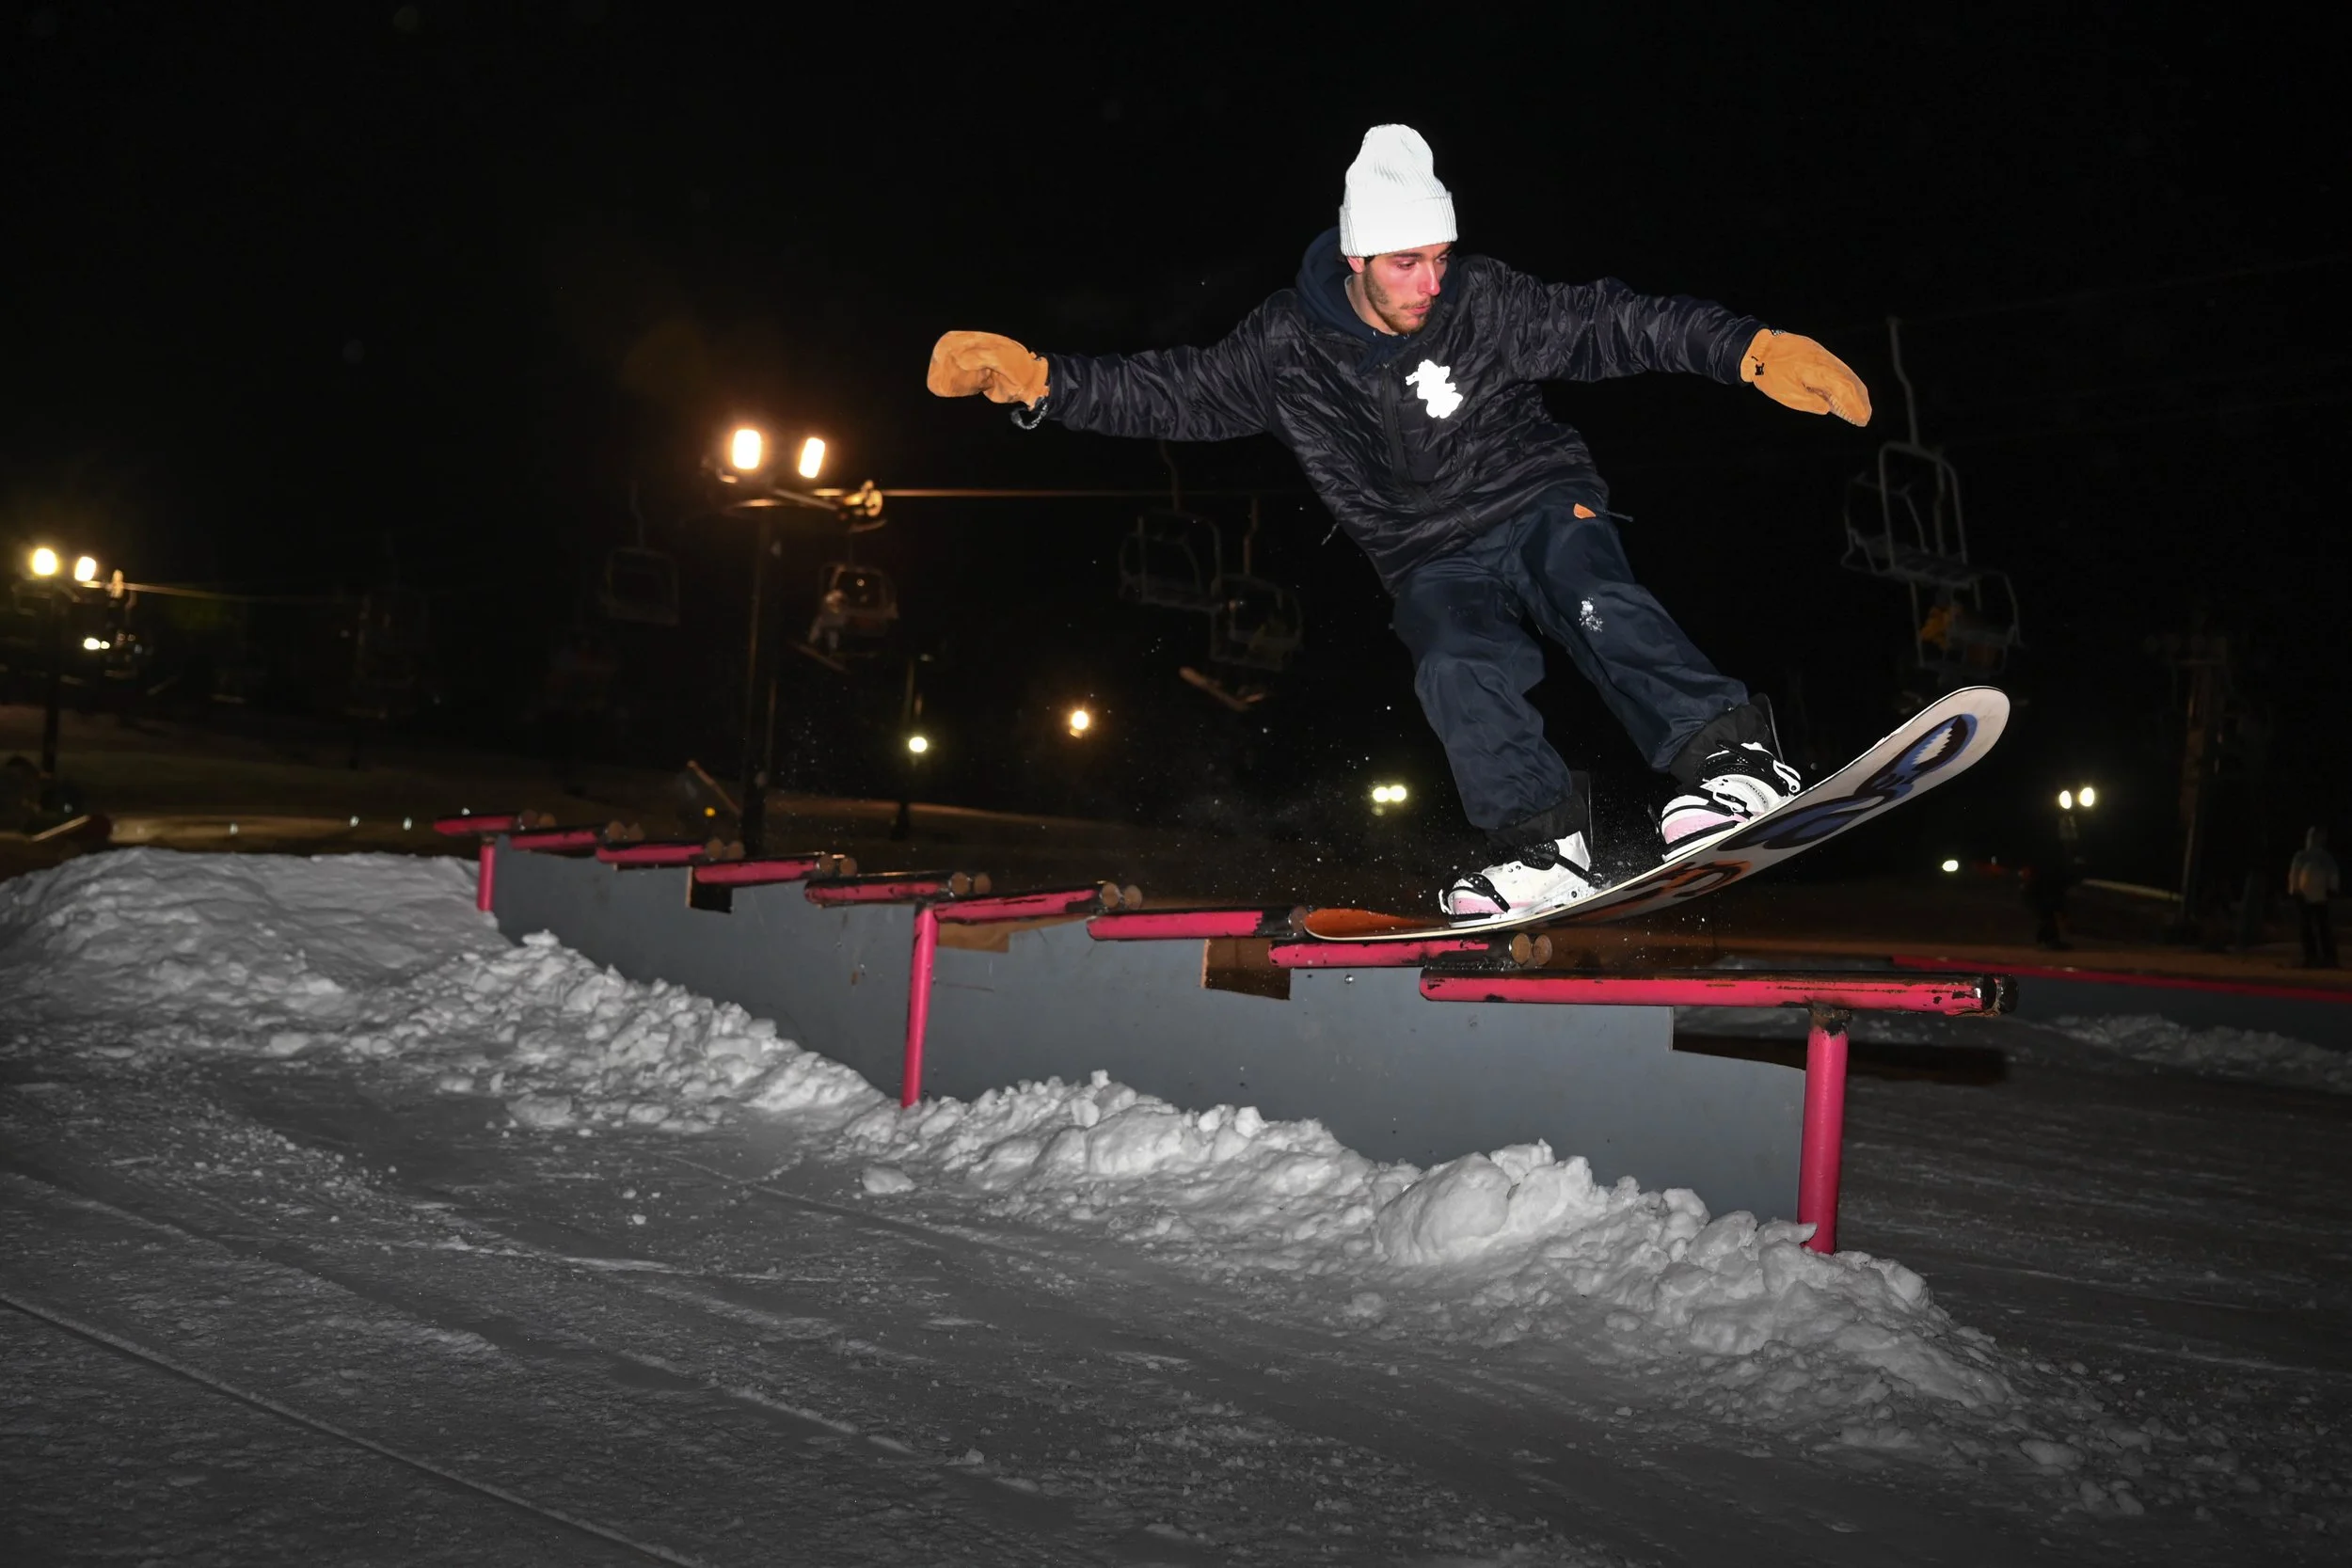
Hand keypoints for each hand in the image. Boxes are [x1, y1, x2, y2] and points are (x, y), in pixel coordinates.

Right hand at [926, 331, 1049, 405]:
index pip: (958, 340)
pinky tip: (951, 389)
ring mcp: (980, 368)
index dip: (946, 347)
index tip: (938, 356)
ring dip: (950, 375)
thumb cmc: (1018, 367)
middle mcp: (979, 353)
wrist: (1032, 385)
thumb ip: (980, 356)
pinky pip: (966, 382)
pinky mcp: (982, 382)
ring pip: (959, 369)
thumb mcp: (1000, 357)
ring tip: (941, 382)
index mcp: (983, 343)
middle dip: (945, 363)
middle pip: (955, 355)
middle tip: (937, 372)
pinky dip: (958, 385)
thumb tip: (959, 360)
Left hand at [1741, 329, 1870, 424]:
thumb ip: (1809, 402)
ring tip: (1860, 406)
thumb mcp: (1786, 393)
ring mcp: (1822, 354)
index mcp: (1818, 370)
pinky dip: (1845, 380)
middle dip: (1860, 399)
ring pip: (1846, 372)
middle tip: (1865, 416)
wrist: (1758, 347)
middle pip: (1850, 379)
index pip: (1844, 388)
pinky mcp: (1817, 352)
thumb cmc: (1769, 372)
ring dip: (1855, 389)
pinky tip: (1846, 390)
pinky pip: (1837, 367)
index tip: (1861, 419)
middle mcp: (1824, 360)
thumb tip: (1828, 408)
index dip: (1855, 405)